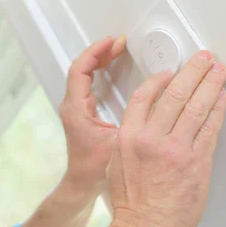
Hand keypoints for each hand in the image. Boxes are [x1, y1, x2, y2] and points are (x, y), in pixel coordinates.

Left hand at [58, 35, 126, 195]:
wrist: (83, 183)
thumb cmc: (95, 168)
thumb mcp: (117, 143)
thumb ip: (133, 124)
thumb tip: (153, 105)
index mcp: (76, 109)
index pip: (79, 70)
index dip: (96, 53)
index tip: (111, 43)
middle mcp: (72, 106)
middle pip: (81, 68)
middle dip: (101, 53)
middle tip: (119, 44)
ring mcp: (75, 109)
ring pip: (83, 75)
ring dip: (100, 61)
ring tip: (117, 50)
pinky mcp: (81, 112)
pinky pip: (87, 83)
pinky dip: (99, 72)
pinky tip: (112, 68)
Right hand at [107, 50, 225, 226]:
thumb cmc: (130, 200)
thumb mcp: (117, 160)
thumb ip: (130, 135)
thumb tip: (146, 117)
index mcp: (128, 136)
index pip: (145, 96)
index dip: (160, 79)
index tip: (170, 71)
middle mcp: (151, 139)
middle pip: (176, 94)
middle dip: (193, 72)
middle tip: (203, 59)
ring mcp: (176, 150)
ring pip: (197, 107)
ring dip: (211, 85)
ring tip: (218, 71)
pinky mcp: (196, 162)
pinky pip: (210, 129)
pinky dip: (217, 111)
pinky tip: (220, 99)